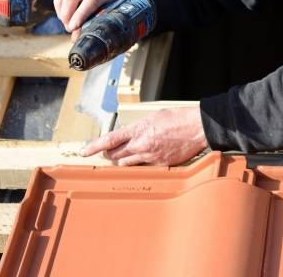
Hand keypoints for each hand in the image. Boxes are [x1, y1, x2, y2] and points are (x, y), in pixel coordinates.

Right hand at [50, 0, 117, 42]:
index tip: (71, 27)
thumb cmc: (103, 12)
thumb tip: (75, 37)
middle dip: (66, 12)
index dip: (80, 15)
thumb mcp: (101, 20)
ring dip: (59, 2)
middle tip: (66, 24)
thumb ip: (89, 27)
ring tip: (62, 15)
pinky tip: (58, 1)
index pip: (91, 1)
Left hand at [79, 107, 208, 165]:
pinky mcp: (160, 165)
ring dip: (124, 159)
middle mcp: (142, 145)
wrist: (198, 128)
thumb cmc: (179, 118)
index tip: (83, 151)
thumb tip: (130, 134)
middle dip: (109, 153)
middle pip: (115, 154)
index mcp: (139, 129)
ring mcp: (150, 157)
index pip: (110, 140)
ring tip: (131, 152)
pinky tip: (149, 154)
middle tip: (108, 151)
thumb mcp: (155, 117)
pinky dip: (141, 162)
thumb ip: (139, 127)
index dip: (94, 146)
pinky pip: (143, 166)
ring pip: (126, 163)